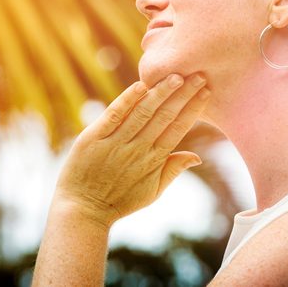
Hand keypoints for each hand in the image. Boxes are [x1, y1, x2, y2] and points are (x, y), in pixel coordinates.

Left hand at [51, 73, 209, 227]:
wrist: (82, 211)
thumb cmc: (119, 201)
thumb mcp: (152, 192)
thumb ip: (174, 170)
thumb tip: (198, 157)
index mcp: (154, 160)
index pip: (178, 129)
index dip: (193, 109)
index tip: (205, 91)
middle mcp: (137, 149)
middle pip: (164, 116)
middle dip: (183, 94)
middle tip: (198, 75)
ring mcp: (115, 142)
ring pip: (142, 112)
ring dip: (160, 93)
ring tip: (176, 76)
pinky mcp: (93, 138)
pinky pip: (113, 115)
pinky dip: (126, 100)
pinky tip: (140, 85)